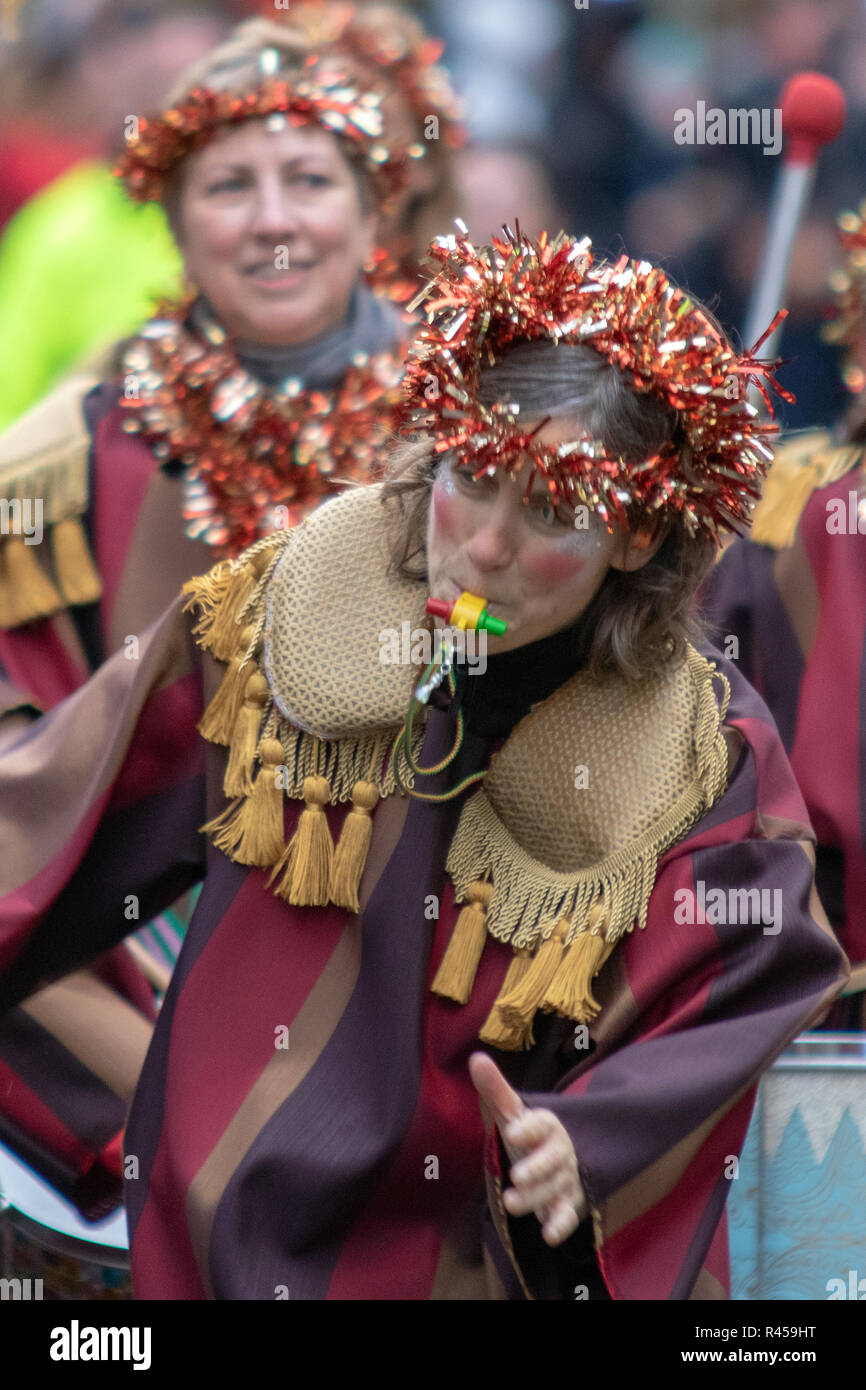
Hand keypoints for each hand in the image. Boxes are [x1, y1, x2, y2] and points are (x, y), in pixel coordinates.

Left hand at [469, 1051, 586, 1246]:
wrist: (558, 1160)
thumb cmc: (528, 1135)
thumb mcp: (512, 1113)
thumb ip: (496, 1090)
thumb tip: (476, 1058)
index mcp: (546, 1126)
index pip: (542, 1123)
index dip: (529, 1127)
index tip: (511, 1130)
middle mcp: (560, 1151)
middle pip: (553, 1158)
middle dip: (537, 1168)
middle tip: (516, 1176)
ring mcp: (565, 1178)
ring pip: (555, 1187)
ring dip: (537, 1196)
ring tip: (511, 1203)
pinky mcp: (567, 1203)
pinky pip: (568, 1214)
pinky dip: (561, 1224)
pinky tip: (549, 1236)